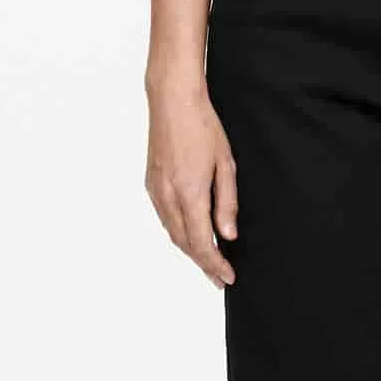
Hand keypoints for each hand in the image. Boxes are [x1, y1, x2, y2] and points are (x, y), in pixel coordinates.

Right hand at [146, 76, 238, 287]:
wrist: (172, 101)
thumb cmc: (203, 127)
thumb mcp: (226, 164)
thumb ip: (227, 203)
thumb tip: (228, 236)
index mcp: (190, 193)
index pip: (202, 243)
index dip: (215, 264)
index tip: (228, 277)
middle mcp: (169, 196)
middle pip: (185, 244)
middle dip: (204, 265)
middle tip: (220, 279)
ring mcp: (156, 190)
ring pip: (173, 233)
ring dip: (190, 251)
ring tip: (208, 263)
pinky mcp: (151, 183)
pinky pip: (165, 219)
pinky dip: (178, 234)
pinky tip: (190, 236)